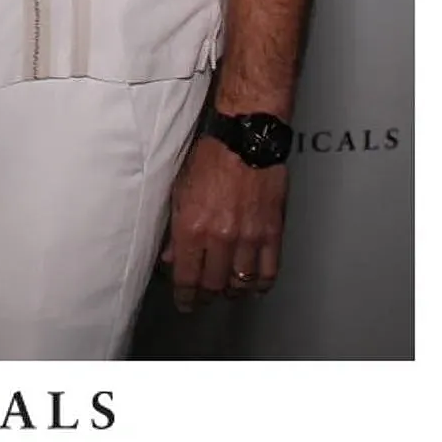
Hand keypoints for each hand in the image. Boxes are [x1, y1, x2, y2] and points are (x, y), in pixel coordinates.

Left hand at [160, 134, 287, 310]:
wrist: (244, 139)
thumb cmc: (209, 158)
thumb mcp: (179, 192)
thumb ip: (174, 230)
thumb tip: (170, 258)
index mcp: (192, 227)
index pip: (187, 277)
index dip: (185, 296)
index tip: (184, 302)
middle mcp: (220, 237)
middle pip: (213, 285)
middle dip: (205, 296)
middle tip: (201, 298)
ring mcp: (248, 237)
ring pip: (240, 284)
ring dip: (231, 292)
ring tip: (225, 291)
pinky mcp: (271, 233)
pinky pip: (268, 272)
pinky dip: (259, 285)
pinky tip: (252, 285)